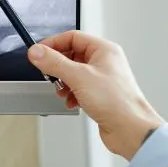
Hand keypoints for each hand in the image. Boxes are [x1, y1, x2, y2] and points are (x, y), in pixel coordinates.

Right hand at [28, 30, 163, 159]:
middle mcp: (104, 62)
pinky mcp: (100, 94)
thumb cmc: (117, 101)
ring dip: (63, 82)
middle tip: (49, 74)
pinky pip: (79, 88)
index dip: (53, 44)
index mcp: (104, 50)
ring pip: (74, 73)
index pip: (72, 37)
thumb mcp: (79, 77)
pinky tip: (71, 101)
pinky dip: (71, 94)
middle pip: (72, 55)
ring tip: (62, 90)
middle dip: (58, 66)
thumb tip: (37, 52)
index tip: (38, 53)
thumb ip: (54, 63)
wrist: (130, 129)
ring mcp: (102, 78)